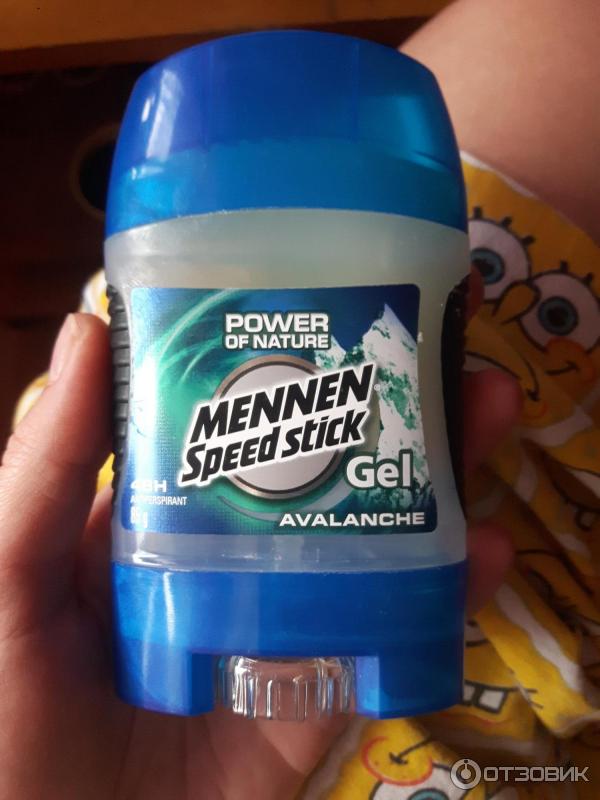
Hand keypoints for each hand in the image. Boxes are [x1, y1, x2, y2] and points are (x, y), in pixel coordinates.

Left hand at [0, 279, 519, 799]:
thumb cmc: (8, 712)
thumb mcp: (9, 574)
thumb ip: (46, 468)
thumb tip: (88, 326)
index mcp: (160, 514)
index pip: (237, 422)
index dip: (295, 360)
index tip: (354, 304)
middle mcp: (230, 555)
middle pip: (325, 468)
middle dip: (393, 407)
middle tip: (454, 352)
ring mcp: (280, 622)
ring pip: (373, 535)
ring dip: (438, 473)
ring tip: (490, 413)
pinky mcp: (317, 695)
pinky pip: (388, 637)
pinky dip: (445, 594)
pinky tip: (488, 550)